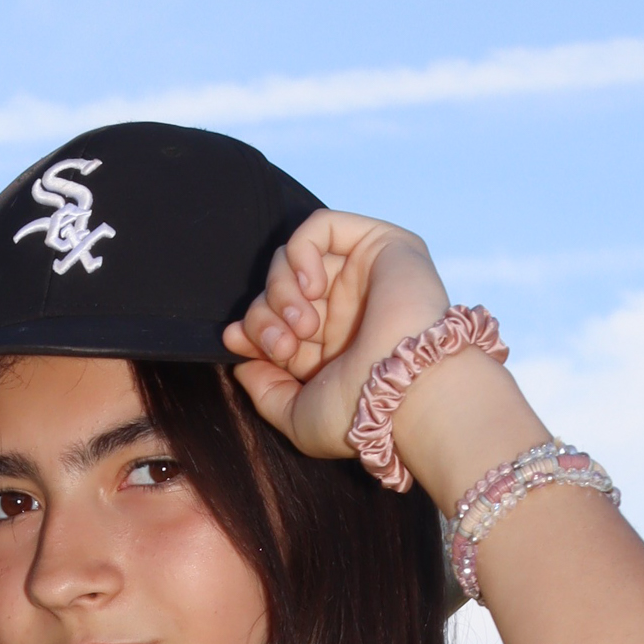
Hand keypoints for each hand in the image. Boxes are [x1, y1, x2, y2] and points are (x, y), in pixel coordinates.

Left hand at [222, 211, 453, 459]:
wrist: (407, 394)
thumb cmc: (360, 416)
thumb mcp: (297, 416)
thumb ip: (265, 391)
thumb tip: (241, 361)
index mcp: (332, 347)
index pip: (276, 320)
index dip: (251, 326)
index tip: (237, 342)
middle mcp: (347, 308)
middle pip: (279, 288)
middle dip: (265, 314)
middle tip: (282, 344)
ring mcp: (363, 275)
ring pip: (294, 259)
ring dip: (281, 290)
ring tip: (303, 325)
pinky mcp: (380, 244)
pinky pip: (321, 226)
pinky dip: (300, 252)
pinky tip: (311, 287)